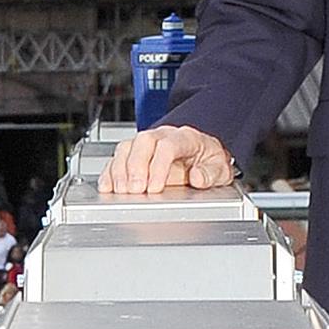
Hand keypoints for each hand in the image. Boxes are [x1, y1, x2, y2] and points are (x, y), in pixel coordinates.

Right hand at [104, 124, 236, 198]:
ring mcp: (145, 144)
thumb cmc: (208, 162)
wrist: (203, 157)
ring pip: (125, 148)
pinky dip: (109, 174)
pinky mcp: (132, 155)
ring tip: (122, 192)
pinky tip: (108, 186)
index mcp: (185, 138)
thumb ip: (211, 174)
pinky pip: (115, 159)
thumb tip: (198, 177)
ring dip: (120, 171)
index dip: (158, 167)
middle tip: (135, 190)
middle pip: (142, 142)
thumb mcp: (220, 169)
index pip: (167, 146)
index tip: (155, 188)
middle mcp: (162, 137)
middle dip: (135, 167)